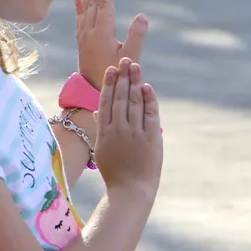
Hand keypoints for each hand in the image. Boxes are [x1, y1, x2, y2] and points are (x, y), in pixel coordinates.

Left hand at [75, 0, 148, 90]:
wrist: (93, 92)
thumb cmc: (116, 74)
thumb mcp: (131, 57)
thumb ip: (137, 36)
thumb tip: (142, 15)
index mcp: (103, 32)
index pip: (104, 4)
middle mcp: (91, 31)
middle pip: (92, 2)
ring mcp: (85, 37)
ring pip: (85, 9)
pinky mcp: (82, 43)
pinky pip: (80, 20)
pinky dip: (79, 8)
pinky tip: (78, 0)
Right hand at [93, 59, 162, 197]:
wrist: (131, 191)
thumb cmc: (116, 173)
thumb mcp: (102, 150)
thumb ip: (101, 130)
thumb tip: (99, 111)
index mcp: (104, 132)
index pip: (106, 102)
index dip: (108, 84)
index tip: (111, 69)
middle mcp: (118, 130)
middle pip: (120, 97)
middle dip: (122, 76)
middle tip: (125, 60)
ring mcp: (134, 133)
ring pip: (134, 101)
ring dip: (135, 82)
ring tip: (135, 66)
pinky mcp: (150, 138)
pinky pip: (150, 114)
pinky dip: (148, 99)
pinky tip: (146, 87)